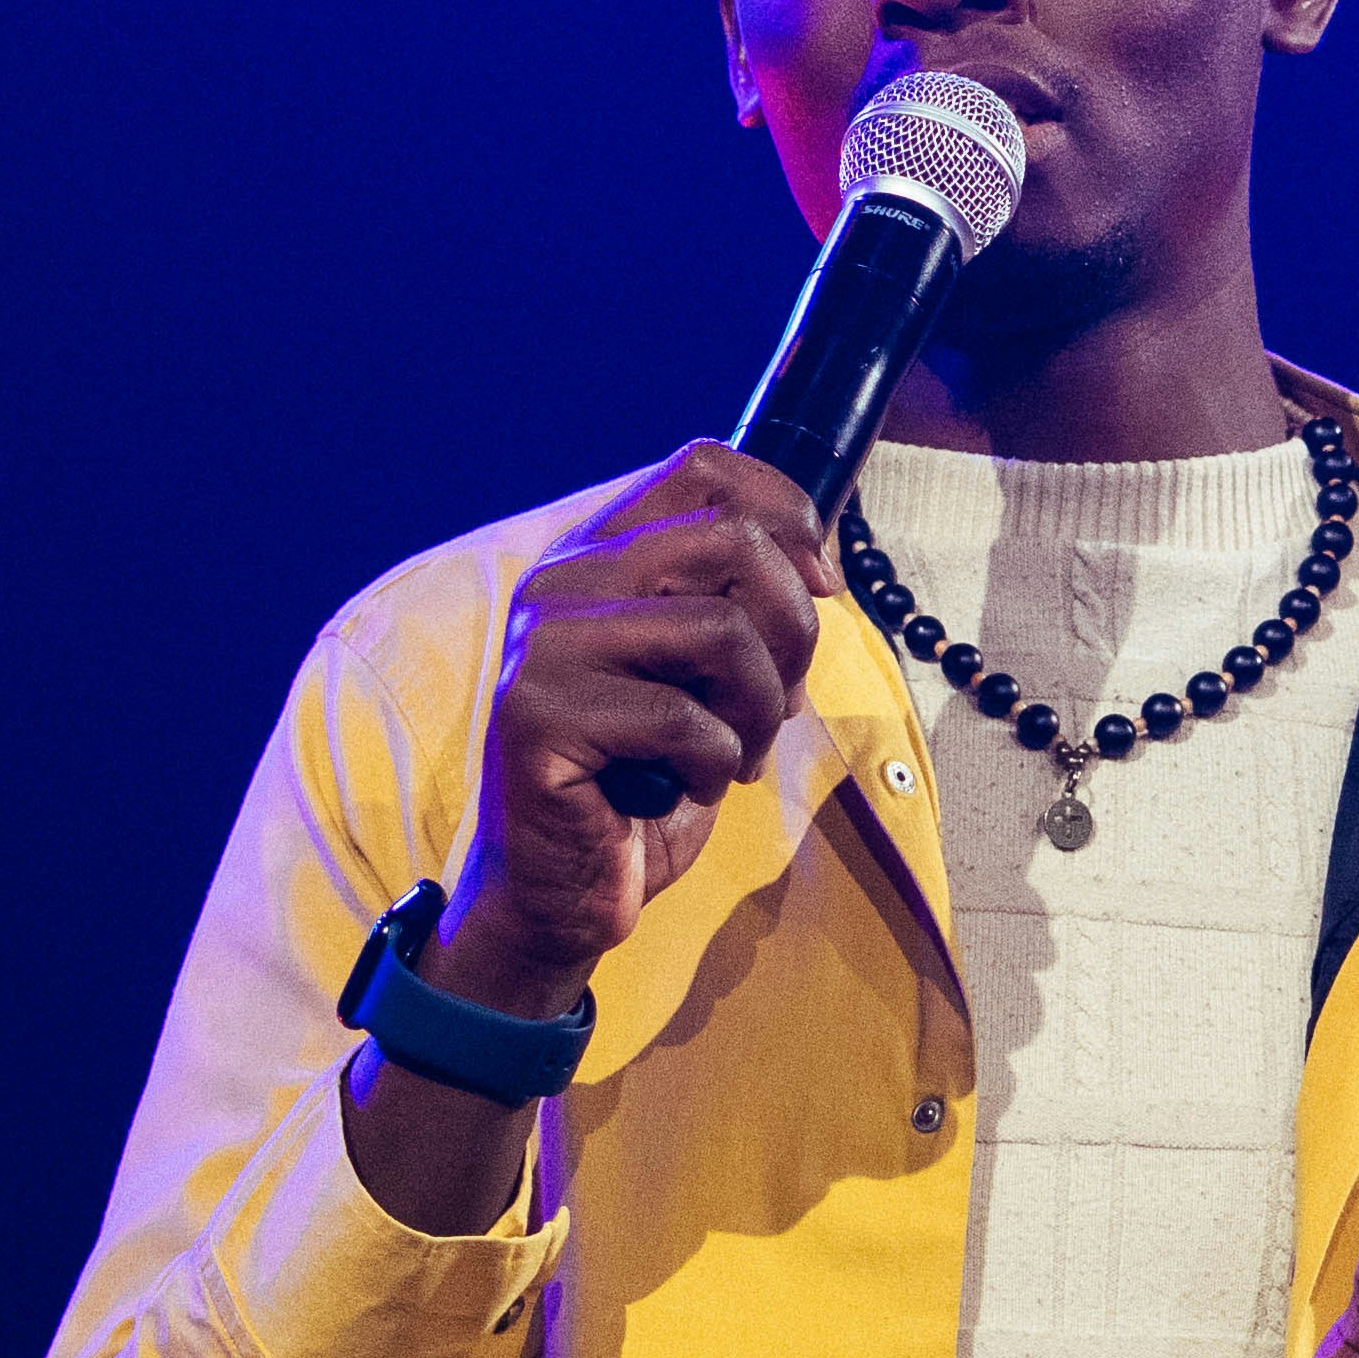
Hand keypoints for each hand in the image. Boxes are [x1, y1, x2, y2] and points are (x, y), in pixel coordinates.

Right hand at [438, 445, 828, 1003]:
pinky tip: (682, 788)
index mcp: (599, 555)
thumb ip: (743, 608)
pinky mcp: (537, 717)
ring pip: (720, 629)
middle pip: (730, 540)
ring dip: (761, 708)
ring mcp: (542, 646)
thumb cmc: (644, 781)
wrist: (564, 891)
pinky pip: (683, 720)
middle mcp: (560, 581)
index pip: (703, 466)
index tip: (821, 586)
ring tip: (734, 752)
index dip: (788, 513)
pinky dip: (715, 764)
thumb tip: (821, 572)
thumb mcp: (708, 677)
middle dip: (792, 628)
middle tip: (782, 698)